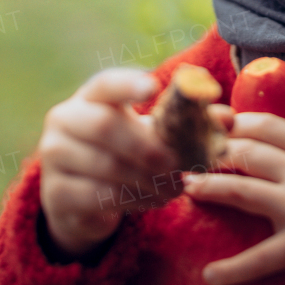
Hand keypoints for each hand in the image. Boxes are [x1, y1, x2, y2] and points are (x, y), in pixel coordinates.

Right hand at [38, 68, 190, 257]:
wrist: (81, 198)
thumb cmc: (126, 153)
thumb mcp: (151, 134)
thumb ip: (188, 125)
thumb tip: (228, 119)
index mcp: (91, 97)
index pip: (106, 84)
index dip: (128, 85)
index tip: (154, 87)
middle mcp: (65, 121)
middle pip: (104, 126)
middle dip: (147, 146)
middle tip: (177, 164)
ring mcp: (55, 158)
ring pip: (106, 167)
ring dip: (148, 180)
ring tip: (176, 187)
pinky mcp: (56, 193)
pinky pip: (101, 196)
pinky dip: (136, 200)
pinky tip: (156, 200)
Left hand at [181, 112, 284, 284]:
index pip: (268, 127)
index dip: (240, 122)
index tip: (219, 122)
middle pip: (246, 152)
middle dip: (214, 149)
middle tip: (189, 152)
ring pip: (241, 191)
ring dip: (209, 187)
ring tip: (185, 188)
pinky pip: (261, 258)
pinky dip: (233, 269)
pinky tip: (210, 276)